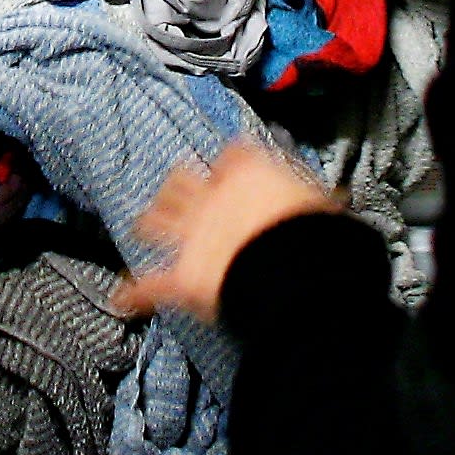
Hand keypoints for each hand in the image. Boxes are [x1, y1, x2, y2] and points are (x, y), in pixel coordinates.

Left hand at [120, 139, 329, 324]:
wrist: (294, 273)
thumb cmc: (316, 235)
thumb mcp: (324, 205)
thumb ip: (317, 198)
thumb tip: (334, 199)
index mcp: (247, 174)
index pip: (232, 153)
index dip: (231, 160)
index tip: (233, 164)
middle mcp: (211, 197)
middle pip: (180, 178)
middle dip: (177, 183)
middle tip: (179, 189)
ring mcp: (191, 236)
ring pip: (154, 220)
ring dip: (148, 223)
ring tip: (141, 227)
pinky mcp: (182, 276)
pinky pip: (149, 285)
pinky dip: (134, 294)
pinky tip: (119, 300)